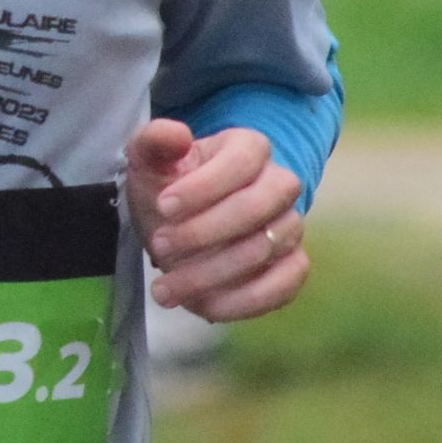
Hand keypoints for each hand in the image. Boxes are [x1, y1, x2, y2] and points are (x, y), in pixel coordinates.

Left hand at [126, 119, 308, 321]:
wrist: (176, 223)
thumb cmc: (167, 184)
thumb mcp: (149, 160)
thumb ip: (155, 142)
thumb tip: (178, 135)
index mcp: (249, 148)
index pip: (242, 161)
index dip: (203, 186)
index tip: (163, 206)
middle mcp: (279, 185)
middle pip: (256, 208)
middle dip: (203, 232)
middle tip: (159, 245)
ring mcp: (290, 226)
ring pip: (264, 250)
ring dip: (211, 274)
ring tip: (164, 288)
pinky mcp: (292, 265)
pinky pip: (284, 286)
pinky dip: (242, 302)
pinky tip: (201, 307)